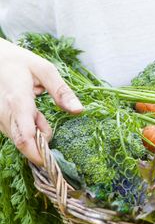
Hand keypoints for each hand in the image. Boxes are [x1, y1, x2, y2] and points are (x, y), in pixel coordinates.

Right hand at [0, 38, 82, 164]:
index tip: (52, 162)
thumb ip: (61, 91)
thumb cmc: (17, 61)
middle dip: (40, 145)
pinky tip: (31, 115)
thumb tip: (79, 110)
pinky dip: (27, 131)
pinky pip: (13, 133)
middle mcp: (3, 113)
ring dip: (35, 135)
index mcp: (17, 100)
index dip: (38, 154)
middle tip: (50, 128)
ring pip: (18, 139)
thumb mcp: (44, 69)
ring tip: (39, 114)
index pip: (24, 137)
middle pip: (22, 143)